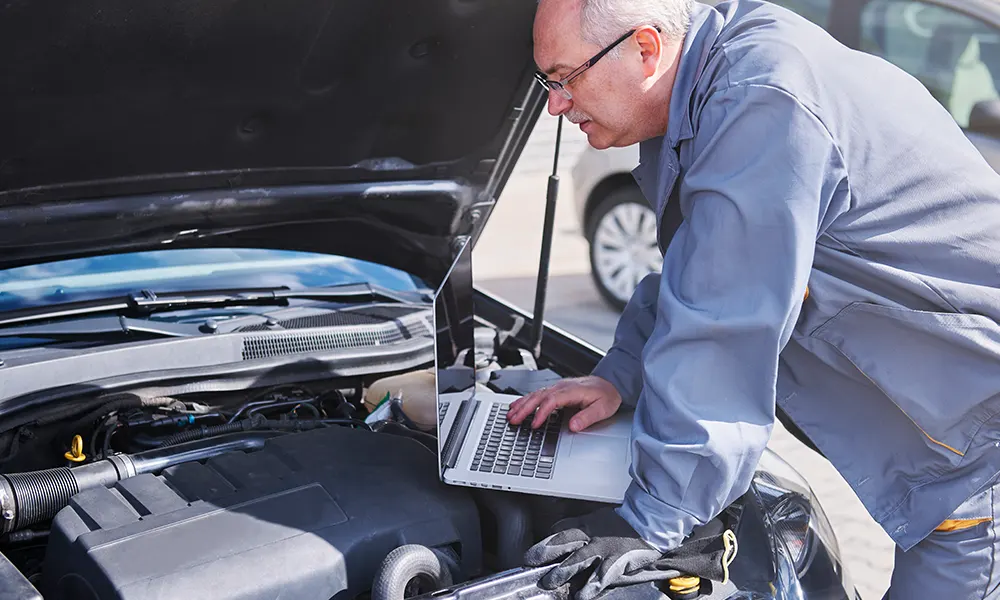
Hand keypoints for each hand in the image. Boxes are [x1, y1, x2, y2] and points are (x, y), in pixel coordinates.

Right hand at [507, 376, 621, 431]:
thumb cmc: (606, 395)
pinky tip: (518, 406)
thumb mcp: (603, 408)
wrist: (610, 383)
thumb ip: (587, 417)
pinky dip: (526, 400)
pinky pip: (538, 394)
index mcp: (572, 391)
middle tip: (513, 419)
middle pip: (539, 397)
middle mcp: (562, 387)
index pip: (552, 401)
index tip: (534, 425)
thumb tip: (573, 426)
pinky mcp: (557, 391)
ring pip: (536, 395)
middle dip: (524, 408)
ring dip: (522, 404)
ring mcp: (558, 388)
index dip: (542, 413)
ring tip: (510, 414)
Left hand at [523, 507, 661, 599]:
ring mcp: (603, 549)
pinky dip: (590, 586)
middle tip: (531, 565)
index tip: (529, 556)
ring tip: (550, 583)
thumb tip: (554, 532)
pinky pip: (601, 575)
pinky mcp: (617, 561)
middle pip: (564, 543)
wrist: (649, 520)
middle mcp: (591, 536)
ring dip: (563, 572)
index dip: (544, 544)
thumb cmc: (621, 523)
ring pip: (578, 560)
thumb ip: (575, 527)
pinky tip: (582, 596)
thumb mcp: (594, 519)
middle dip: (546, 554)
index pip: (560, 532)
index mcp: (585, 525)